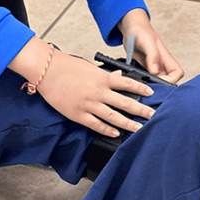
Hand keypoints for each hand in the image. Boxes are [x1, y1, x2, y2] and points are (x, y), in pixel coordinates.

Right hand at [9, 37, 155, 137]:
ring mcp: (89, 104)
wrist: (46, 70)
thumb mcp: (89, 67)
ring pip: (113, 117)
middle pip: (125, 103)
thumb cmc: (65, 66)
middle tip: (152, 115)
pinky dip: (108, 130)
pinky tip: (116, 133)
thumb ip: (105, 75)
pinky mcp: (78, 114)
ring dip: (128, 123)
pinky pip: (97, 125)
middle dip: (141, 110)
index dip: (141, 89)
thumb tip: (119, 78)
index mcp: (102, 77)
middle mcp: (98, 92)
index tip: (151, 93)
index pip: (128, 83)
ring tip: (138, 128)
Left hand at [119, 8, 183, 82]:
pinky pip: (147, 79)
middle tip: (148, 86)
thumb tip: (155, 72)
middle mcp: (161, 64)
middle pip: (168, 80)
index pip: (177, 73)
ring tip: (141, 85)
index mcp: (166, 57)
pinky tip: (136, 81)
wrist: (131, 28)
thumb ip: (152, 56)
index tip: (159, 81)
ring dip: (151, 85)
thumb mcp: (147, 42)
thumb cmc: (141, 31)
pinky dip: (143, 82)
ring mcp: (153, 67)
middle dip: (160, 86)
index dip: (171, 80)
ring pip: (157, 82)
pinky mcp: (145, 68)